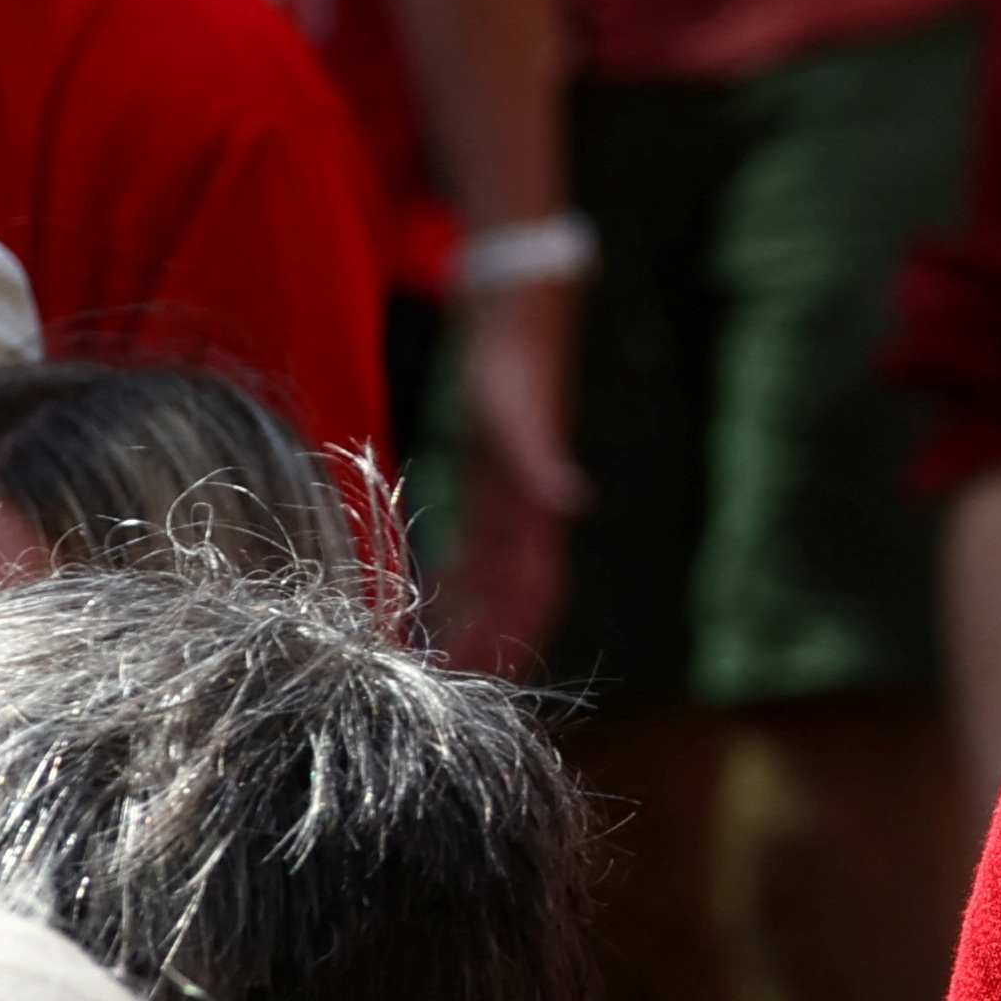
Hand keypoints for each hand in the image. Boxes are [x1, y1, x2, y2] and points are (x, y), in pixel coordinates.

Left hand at [430, 276, 581, 674]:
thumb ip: (541, 456)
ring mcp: (509, 504)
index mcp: (535, 511)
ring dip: (472, 625)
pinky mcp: (489, 485)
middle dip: (486, 649)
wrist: (517, 306)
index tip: (471, 684)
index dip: (507, 642)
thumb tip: (574, 499)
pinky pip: (476, 554)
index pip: (530, 598)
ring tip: (434, 662)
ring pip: (494, 585)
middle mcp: (527, 517)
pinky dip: (456, 586)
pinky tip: (426, 601)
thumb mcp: (518, 408)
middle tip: (445, 694)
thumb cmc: (512, 356)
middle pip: (512, 604)